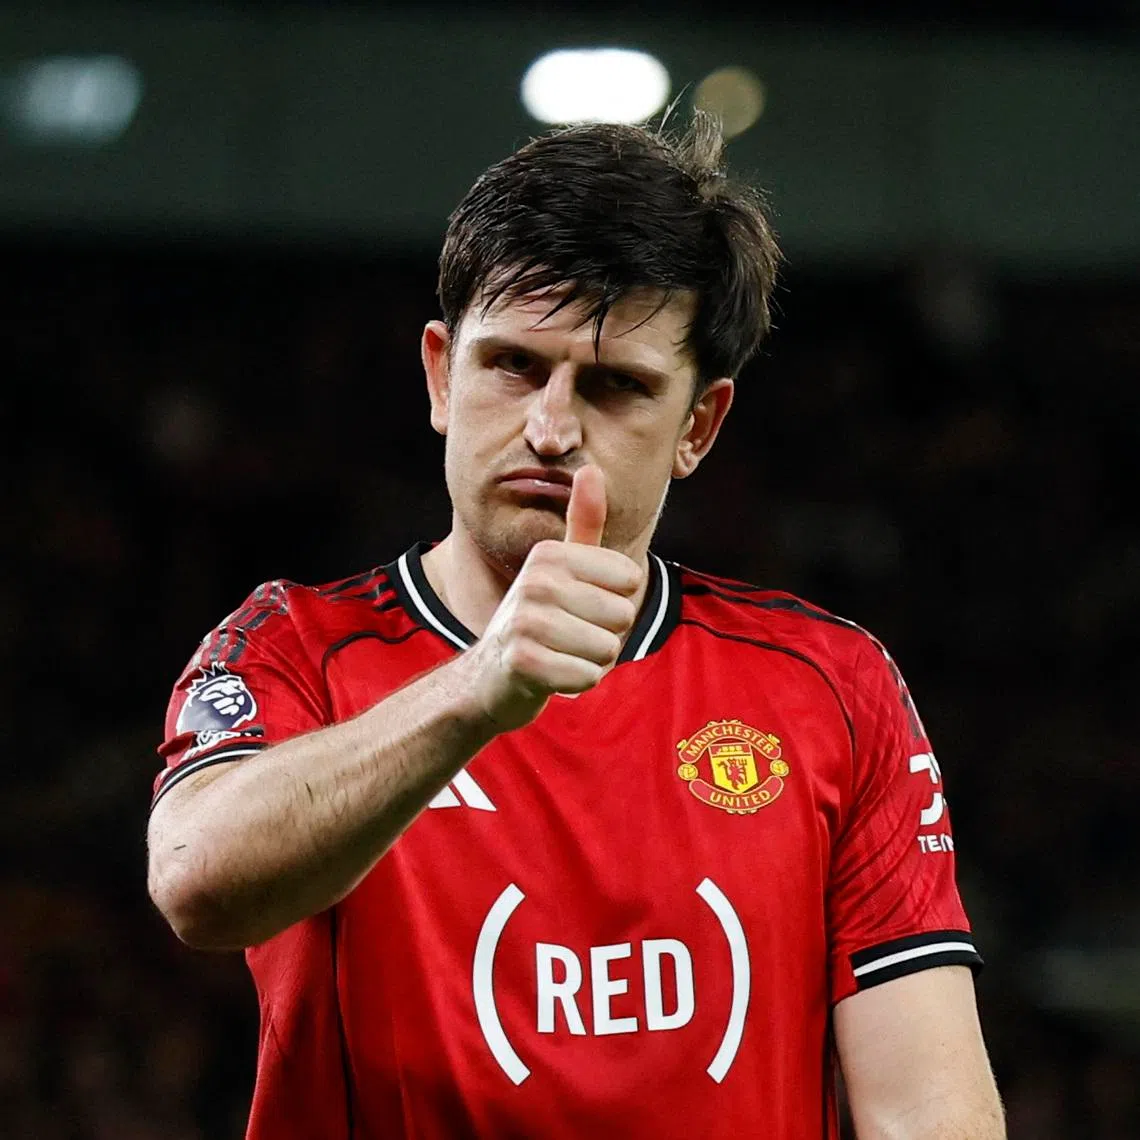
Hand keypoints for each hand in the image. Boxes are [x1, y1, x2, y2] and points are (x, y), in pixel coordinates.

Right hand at [466, 465, 644, 730]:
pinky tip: (552, 676)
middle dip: (605, 635)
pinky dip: (578, 682)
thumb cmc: (541, 619)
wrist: (492, 676)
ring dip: (592, 660)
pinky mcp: (523, 663)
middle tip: (569, 636)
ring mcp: (525, 622)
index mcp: (549, 555)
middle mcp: (535, 582)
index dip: (614, 601)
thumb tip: (590, 468)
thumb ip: (582, 522)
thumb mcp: (562, 567)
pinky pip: (589, 676)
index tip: (579, 606)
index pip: (630, 579)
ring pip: (608, 648)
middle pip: (623, 614)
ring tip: (560, 654)